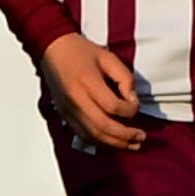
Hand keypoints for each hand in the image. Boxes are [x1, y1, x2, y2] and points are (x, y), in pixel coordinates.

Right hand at [41, 32, 150, 152]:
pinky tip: (112, 142)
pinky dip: (99, 142)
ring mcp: (68, 110)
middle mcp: (76, 99)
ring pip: (93, 135)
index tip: (136, 106)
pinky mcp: (64, 115)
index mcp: (87, 82)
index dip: (129, 111)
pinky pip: (83, 135)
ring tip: (132, 145)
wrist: (52, 50)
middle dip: (125, 135)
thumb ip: (124, 77)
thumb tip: (132, 100)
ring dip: (114, 143)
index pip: (112, 106)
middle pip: (103, 126)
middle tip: (141, 138)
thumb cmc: (81, 52)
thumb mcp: (108, 57)